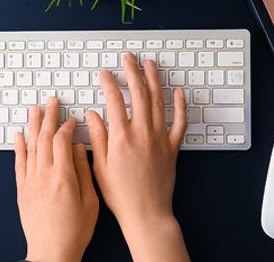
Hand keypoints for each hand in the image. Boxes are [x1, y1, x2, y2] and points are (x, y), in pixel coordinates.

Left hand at [14, 97, 98, 261]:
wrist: (51, 253)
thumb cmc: (74, 232)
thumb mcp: (90, 202)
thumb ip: (84, 172)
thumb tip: (78, 149)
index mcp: (63, 178)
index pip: (62, 141)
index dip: (67, 126)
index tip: (72, 119)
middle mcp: (43, 177)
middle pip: (44, 138)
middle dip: (48, 117)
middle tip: (51, 101)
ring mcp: (30, 183)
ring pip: (30, 147)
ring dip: (32, 125)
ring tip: (34, 109)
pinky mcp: (22, 191)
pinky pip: (18, 163)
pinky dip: (18, 147)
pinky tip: (19, 135)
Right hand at [85, 53, 189, 261]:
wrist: (147, 214)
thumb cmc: (121, 196)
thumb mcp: (99, 168)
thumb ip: (97, 138)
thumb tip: (92, 115)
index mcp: (121, 139)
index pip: (114, 101)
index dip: (108, 83)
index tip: (104, 74)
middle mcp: (142, 134)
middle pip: (139, 94)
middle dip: (132, 72)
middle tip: (128, 59)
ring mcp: (160, 139)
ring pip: (159, 102)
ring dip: (154, 80)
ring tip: (149, 65)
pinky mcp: (172, 148)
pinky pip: (180, 122)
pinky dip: (181, 105)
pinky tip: (179, 92)